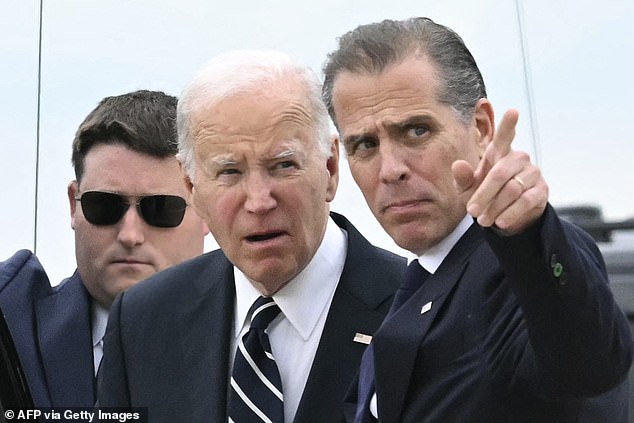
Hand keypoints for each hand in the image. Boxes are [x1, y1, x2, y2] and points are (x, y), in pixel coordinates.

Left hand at [452, 109, 547, 234]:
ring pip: (512, 190)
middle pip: (499, 174)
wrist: (506, 215)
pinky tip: (500, 222)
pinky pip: (525, 201)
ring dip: (494, 207)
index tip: (513, 111)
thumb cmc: (485, 194)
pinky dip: (510, 213)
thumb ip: (462, 177)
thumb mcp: (469, 188)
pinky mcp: (541, 190)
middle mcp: (518, 158)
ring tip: (483, 220)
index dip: (508, 124)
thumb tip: (457, 165)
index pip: (505, 136)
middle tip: (471, 212)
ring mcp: (532, 173)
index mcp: (499, 152)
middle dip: (483, 195)